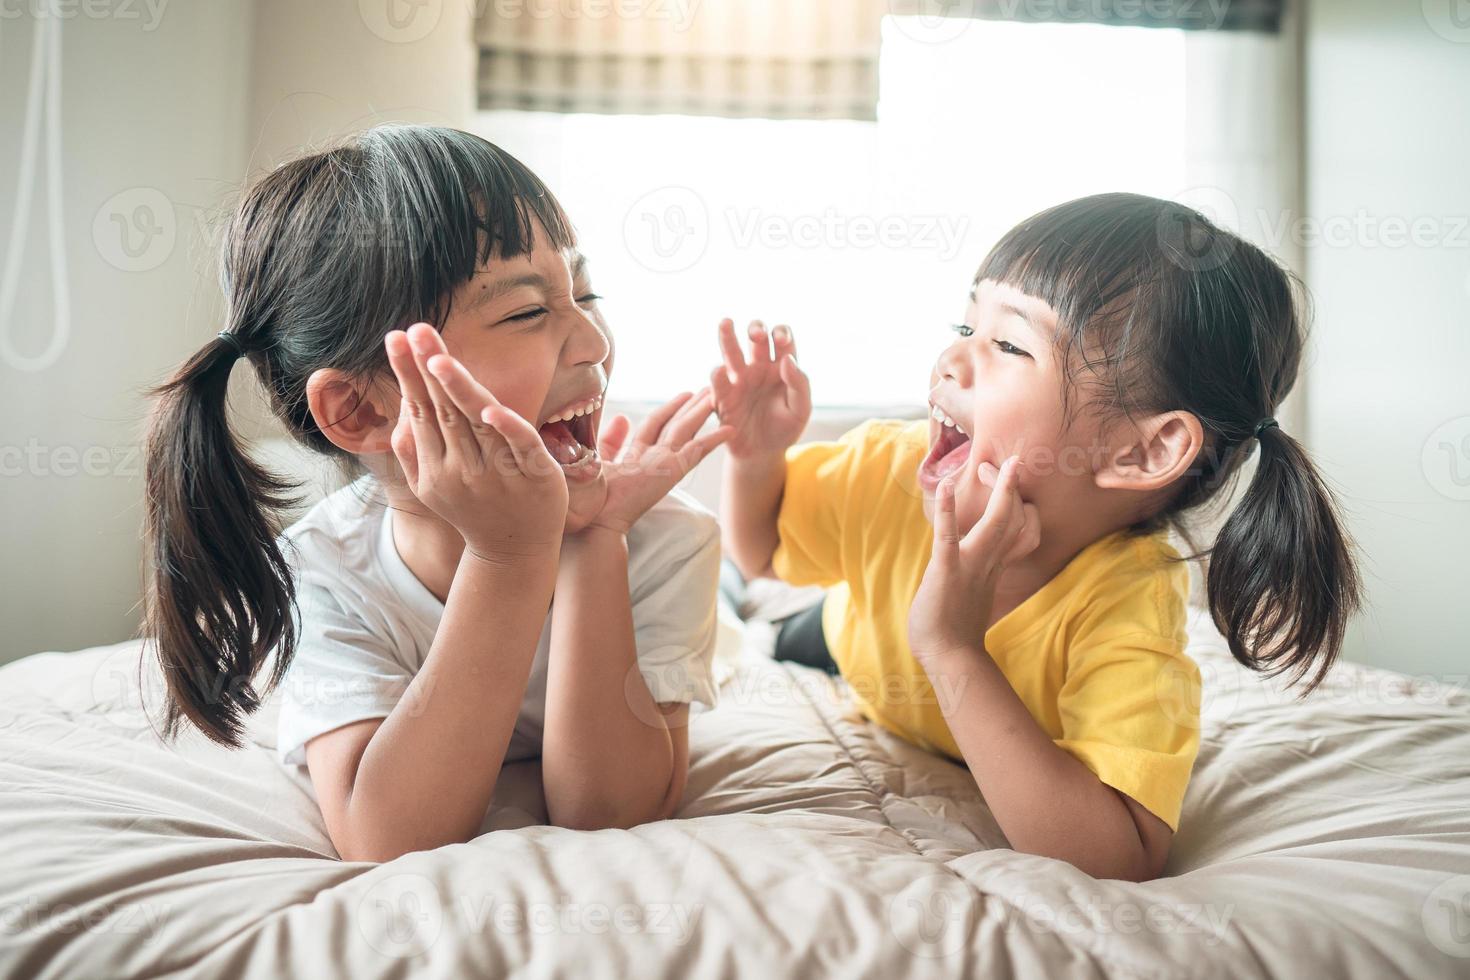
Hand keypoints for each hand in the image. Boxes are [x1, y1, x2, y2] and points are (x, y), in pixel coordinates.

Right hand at [386, 323, 567, 561]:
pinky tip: (492, 409)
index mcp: (435, 469)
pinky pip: (520, 447)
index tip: (396, 339)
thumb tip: (400, 411)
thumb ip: (414, 452)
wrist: (514, 555)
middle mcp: (462, 470)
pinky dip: (507, 428)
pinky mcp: (535, 477)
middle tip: (416, 329)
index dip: (409, 375)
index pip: (420, 411)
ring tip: (439, 359)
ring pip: (476, 424)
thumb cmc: (475, 511)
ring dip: (458, 390)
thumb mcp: (432, 489)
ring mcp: (498, 475)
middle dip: (427, 369)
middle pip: (443, 411)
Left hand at [583, 390, 732, 535]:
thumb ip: (611, 440)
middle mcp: (653, 459)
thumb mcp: (599, 460)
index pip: (656, 425)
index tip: (685, 394)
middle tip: (711, 390)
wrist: (595, 521)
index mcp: (636, 456)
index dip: (670, 408)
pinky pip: (696, 451)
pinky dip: (712, 440)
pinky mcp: (671, 472)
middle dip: (693, 406)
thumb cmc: (592, 498)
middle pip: (677, 425)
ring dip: (702, 412)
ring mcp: (664, 466)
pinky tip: (729, 430)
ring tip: (717, 396)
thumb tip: (624, 417)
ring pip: (687, 432)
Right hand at [709, 319, 810, 458]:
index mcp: (781, 367)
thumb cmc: (784, 429)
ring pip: (732, 352)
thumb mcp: (801, 410)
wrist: (762, 454)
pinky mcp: (723, 396)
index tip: (780, 341)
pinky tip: (720, 371)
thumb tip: (788, 359)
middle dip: (756, 329)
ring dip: (728, 337)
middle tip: (756, 334)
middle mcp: (759, 368)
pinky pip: (718, 382)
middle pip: (755, 338)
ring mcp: (739, 380)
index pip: (782, 340)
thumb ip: (800, 384)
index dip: (781, 334)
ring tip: (726, 323)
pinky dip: (717, 375)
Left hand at [908, 457, 1040, 665]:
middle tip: (1013, 463)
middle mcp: (988, 563)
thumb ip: (980, 576)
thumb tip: (982, 569)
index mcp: (994, 567)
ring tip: (1000, 465)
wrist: (950, 658)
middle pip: (1013, 520)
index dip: (1019, 506)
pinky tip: (948, 486)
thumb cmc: (956, 630)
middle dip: (1011, 490)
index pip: (1019, 530)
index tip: (1014, 484)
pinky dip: (950, 510)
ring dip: (998, 493)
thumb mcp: (974, 596)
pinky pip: (950, 536)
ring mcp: (970, 566)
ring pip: (993, 525)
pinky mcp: (947, 571)